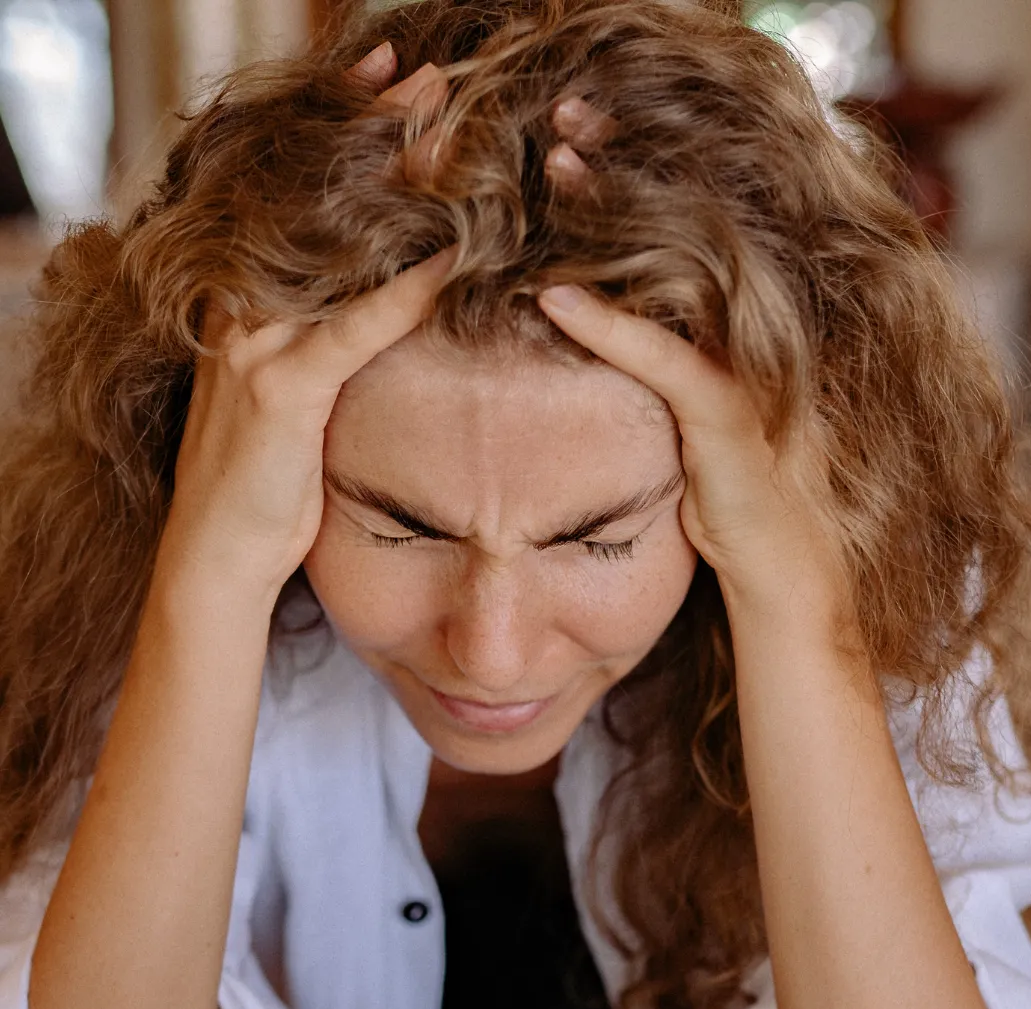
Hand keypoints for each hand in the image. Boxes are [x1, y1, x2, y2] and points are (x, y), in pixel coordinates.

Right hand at [164, 46, 455, 597]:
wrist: (217, 552)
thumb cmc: (264, 476)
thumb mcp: (291, 389)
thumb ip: (326, 336)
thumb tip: (390, 296)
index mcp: (239, 294)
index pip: (289, 188)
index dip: (337, 128)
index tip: (388, 77)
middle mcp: (238, 302)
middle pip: (310, 192)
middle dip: (373, 129)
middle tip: (433, 78)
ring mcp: (254, 342)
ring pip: (333, 244)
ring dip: (398, 186)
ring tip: (452, 131)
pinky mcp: (281, 390)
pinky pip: (357, 328)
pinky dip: (409, 292)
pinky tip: (456, 257)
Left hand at [538, 106, 846, 621]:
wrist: (784, 577)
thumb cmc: (728, 507)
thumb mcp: (684, 425)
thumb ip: (658, 375)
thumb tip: (597, 333)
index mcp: (738, 330)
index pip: (684, 236)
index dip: (631, 186)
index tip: (576, 148)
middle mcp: (751, 337)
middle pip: (683, 234)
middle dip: (622, 179)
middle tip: (558, 133)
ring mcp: (749, 373)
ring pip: (676, 279)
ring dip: (609, 227)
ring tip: (551, 176)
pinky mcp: (734, 418)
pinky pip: (666, 361)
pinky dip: (608, 329)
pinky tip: (553, 300)